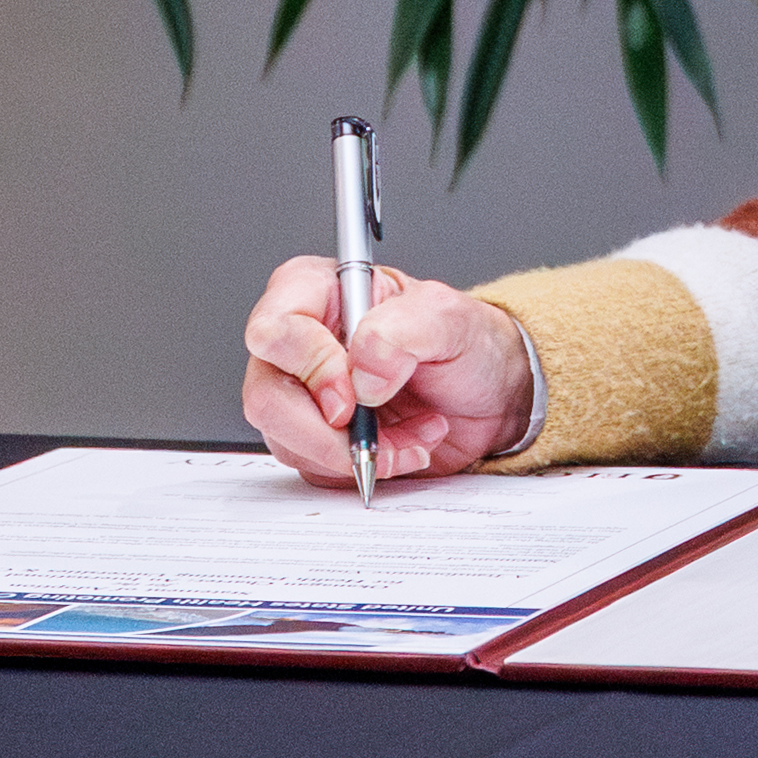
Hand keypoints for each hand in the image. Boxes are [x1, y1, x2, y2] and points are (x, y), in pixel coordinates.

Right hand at [239, 256, 536, 485]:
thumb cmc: (467, 343)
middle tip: (376, 435)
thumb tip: (361, 372)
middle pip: (267, 397)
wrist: (490, 393)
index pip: (276, 330)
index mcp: (317, 292)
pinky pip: (314, 466)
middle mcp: (298, 344)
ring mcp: (301, 394)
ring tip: (413, 432)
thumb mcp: (450, 317)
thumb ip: (403, 329)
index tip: (353, 396)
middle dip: (326, 431)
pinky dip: (366, 465)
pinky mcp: (313, 437)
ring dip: (357, 450)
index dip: (310, 367)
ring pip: (287, 439)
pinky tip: (405, 445)